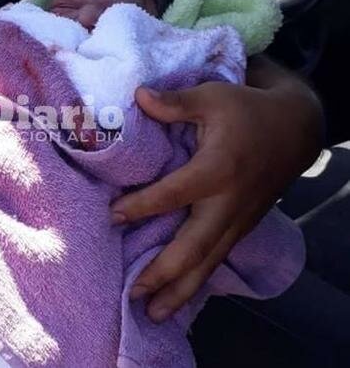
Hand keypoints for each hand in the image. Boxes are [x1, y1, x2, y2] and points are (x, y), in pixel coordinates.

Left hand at [111, 60, 321, 322]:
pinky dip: (197, 280)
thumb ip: (175, 102)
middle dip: (163, 274)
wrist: (296, 130)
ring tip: (153, 314)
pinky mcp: (241, 228)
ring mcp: (237, 220)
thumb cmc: (248, 110)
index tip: (112, 216)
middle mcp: (227, 203)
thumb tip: (138, 95)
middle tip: (134, 294)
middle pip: (194, 248)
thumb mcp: (213, 96)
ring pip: (208, 263)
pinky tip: (177, 296)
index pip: (174, 194)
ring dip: (180, 291)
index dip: (142, 206)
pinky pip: (216, 259)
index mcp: (217, 170)